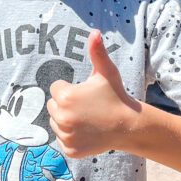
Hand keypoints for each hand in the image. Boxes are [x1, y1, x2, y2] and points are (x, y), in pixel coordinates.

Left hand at [47, 30, 140, 157]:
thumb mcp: (106, 72)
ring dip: (67, 120)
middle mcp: (61, 117)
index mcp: (65, 97)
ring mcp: (65, 135)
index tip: (85, 94)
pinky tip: (87, 132)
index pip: (55, 89)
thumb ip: (96, 52)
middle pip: (52, 106)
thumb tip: (94, 31)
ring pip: (56, 123)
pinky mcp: (70, 149)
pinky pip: (62, 140)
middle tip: (86, 106)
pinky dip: (72, 137)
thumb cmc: (115, 95)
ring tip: (87, 118)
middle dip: (65, 105)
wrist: (128, 125)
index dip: (70, 90)